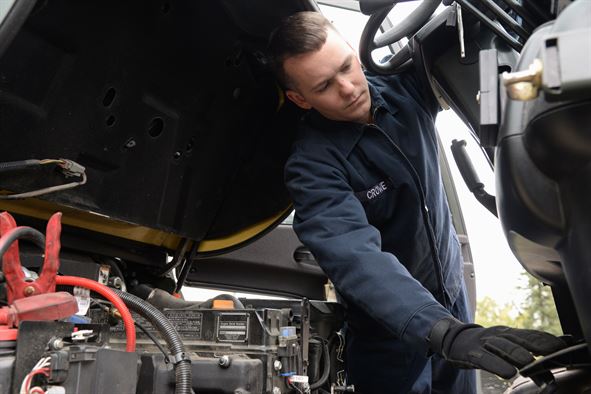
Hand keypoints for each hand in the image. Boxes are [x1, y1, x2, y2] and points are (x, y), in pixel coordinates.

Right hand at [428, 317, 566, 378]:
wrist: (454, 339)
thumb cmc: (484, 346)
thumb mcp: (504, 349)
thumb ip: (525, 358)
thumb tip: (548, 373)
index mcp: (508, 332)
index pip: (530, 334)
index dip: (546, 338)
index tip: (563, 345)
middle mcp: (497, 335)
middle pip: (519, 338)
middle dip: (537, 344)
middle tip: (553, 351)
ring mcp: (484, 342)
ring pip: (502, 347)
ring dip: (517, 354)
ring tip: (529, 362)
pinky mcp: (471, 353)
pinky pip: (485, 359)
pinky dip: (497, 365)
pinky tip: (507, 372)